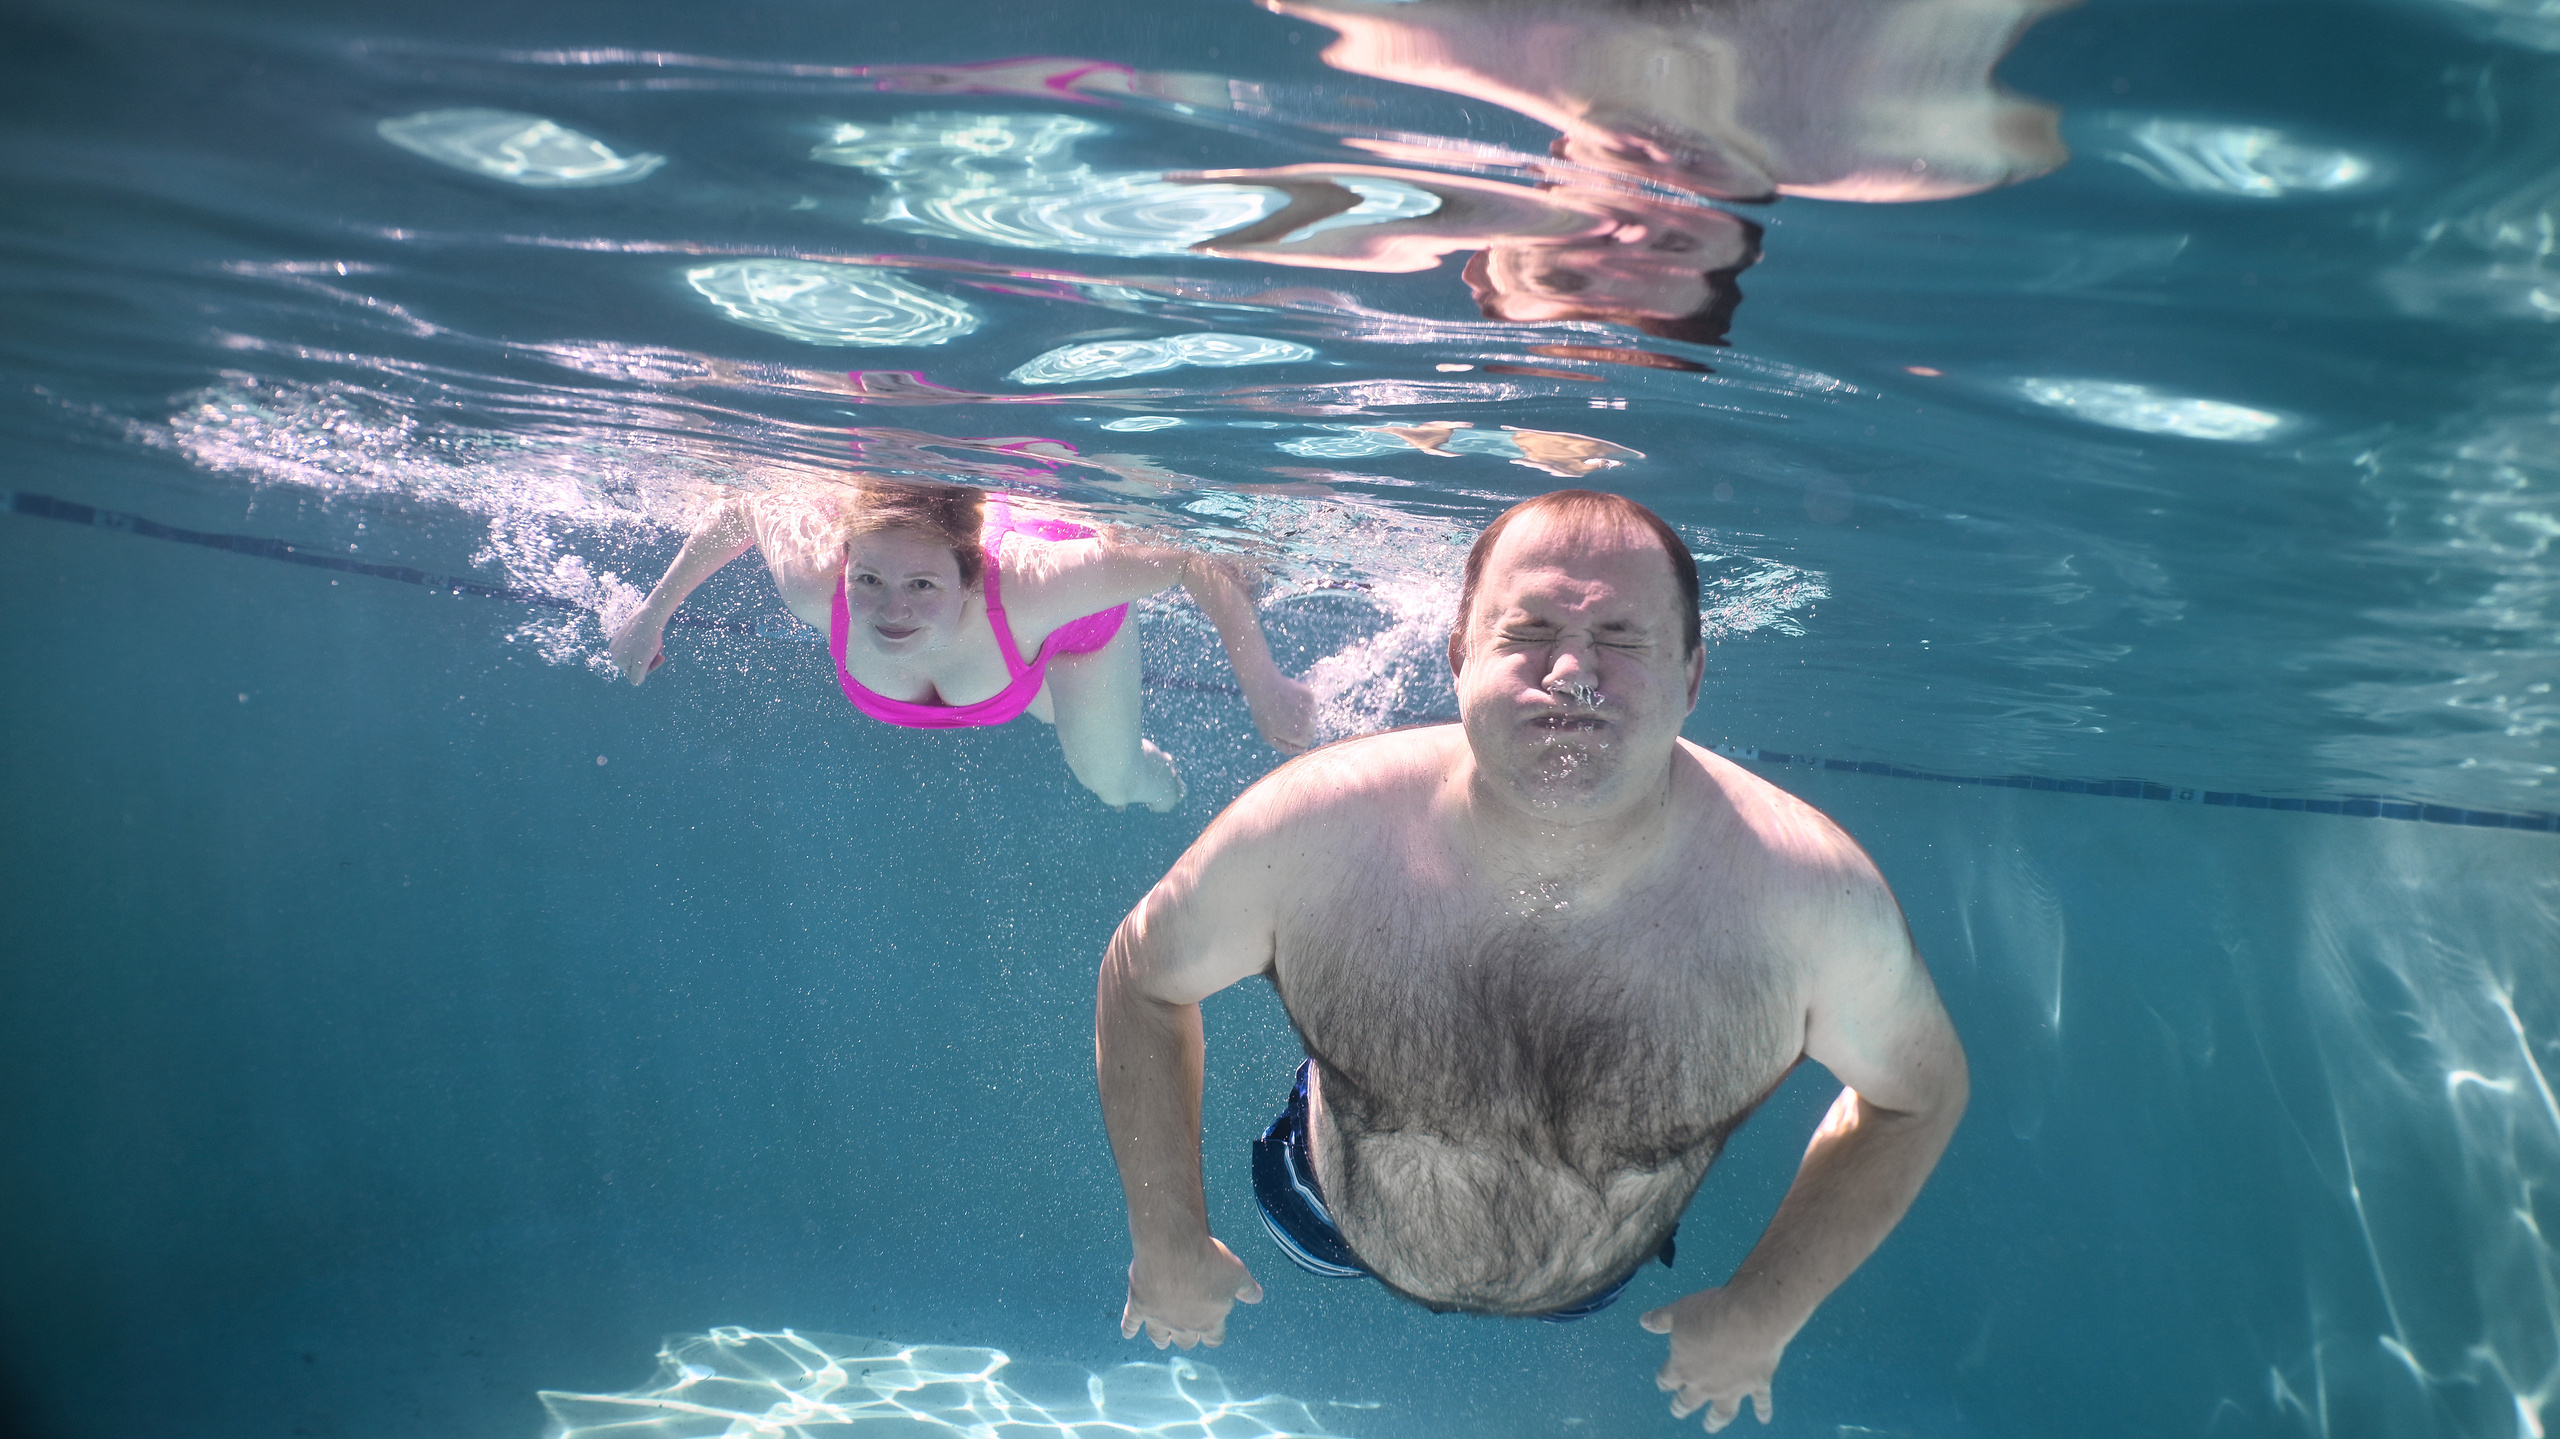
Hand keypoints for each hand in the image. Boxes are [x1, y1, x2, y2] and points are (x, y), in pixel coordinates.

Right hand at [605, 612, 667, 685]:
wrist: (651, 614)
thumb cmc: (647, 640)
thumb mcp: (642, 663)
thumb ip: (636, 677)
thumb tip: (635, 682)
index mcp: (617, 660)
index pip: (636, 673)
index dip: (651, 667)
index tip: (661, 658)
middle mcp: (614, 651)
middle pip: (636, 662)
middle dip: (650, 658)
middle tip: (661, 648)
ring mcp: (618, 640)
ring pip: (638, 652)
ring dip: (650, 650)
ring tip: (658, 642)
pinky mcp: (624, 631)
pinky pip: (636, 642)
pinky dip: (646, 641)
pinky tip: (653, 635)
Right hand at [1121, 1238, 1262, 1349]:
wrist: (1175, 1250)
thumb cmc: (1209, 1260)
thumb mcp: (1237, 1272)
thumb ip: (1246, 1288)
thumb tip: (1258, 1297)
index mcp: (1210, 1320)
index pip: (1213, 1337)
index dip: (1212, 1336)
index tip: (1211, 1335)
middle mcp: (1184, 1325)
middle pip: (1186, 1340)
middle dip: (1187, 1338)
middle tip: (1186, 1337)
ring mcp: (1160, 1318)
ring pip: (1158, 1336)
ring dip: (1161, 1338)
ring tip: (1161, 1341)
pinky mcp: (1139, 1307)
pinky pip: (1130, 1322)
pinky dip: (1128, 1328)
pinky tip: (1127, 1333)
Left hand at [1247, 674, 1316, 753]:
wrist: (1263, 687)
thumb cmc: (1263, 713)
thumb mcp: (1269, 736)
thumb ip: (1286, 747)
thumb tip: (1302, 749)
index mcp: (1298, 736)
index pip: (1305, 743)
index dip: (1294, 737)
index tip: (1283, 729)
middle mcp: (1308, 724)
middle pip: (1311, 730)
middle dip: (1300, 726)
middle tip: (1283, 716)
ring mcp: (1310, 709)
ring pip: (1311, 716)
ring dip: (1301, 712)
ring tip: (1285, 705)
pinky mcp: (1310, 696)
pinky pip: (1310, 702)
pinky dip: (1302, 700)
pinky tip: (1289, 696)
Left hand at [1640, 1287, 1787, 1431]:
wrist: (1749, 1319)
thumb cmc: (1710, 1313)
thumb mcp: (1679, 1311)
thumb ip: (1660, 1319)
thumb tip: (1644, 1321)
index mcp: (1682, 1367)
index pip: (1667, 1379)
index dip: (1665, 1381)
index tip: (1663, 1383)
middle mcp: (1705, 1384)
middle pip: (1688, 1400)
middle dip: (1682, 1406)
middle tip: (1678, 1411)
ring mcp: (1731, 1388)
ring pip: (1721, 1411)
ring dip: (1715, 1420)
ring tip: (1710, 1426)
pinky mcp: (1756, 1385)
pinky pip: (1759, 1401)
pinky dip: (1762, 1409)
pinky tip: (1764, 1418)